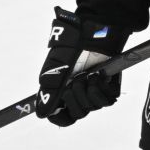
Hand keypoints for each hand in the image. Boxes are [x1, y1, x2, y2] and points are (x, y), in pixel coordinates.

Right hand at [35, 7, 127, 126]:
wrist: (93, 33)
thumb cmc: (72, 46)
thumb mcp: (56, 70)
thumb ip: (49, 93)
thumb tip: (40, 114)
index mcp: (62, 91)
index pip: (62, 117)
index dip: (61, 116)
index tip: (61, 106)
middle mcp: (78, 93)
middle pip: (78, 114)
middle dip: (76, 99)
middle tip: (75, 81)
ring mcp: (93, 90)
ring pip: (93, 107)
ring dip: (88, 91)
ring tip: (87, 75)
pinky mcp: (108, 86)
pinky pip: (107, 100)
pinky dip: (101, 89)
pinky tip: (97, 76)